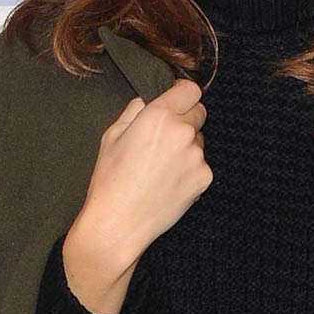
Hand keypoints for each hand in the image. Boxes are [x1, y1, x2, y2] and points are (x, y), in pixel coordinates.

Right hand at [62, 76, 211, 313]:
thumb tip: (147, 101)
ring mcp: (196, 156)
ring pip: (199, 141)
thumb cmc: (110, 180)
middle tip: (164, 140)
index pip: (190, 89)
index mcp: (158, 115)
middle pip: (199, 112)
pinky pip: (201, 165)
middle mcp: (182, 132)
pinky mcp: (204, 178)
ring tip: (162, 168)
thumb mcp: (112, 136)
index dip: (182, 95)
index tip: (175, 102)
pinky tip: (169, 183)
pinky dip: (190, 171)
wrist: (119, 223)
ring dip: (187, 147)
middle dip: (185, 120)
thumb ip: (134, 111)